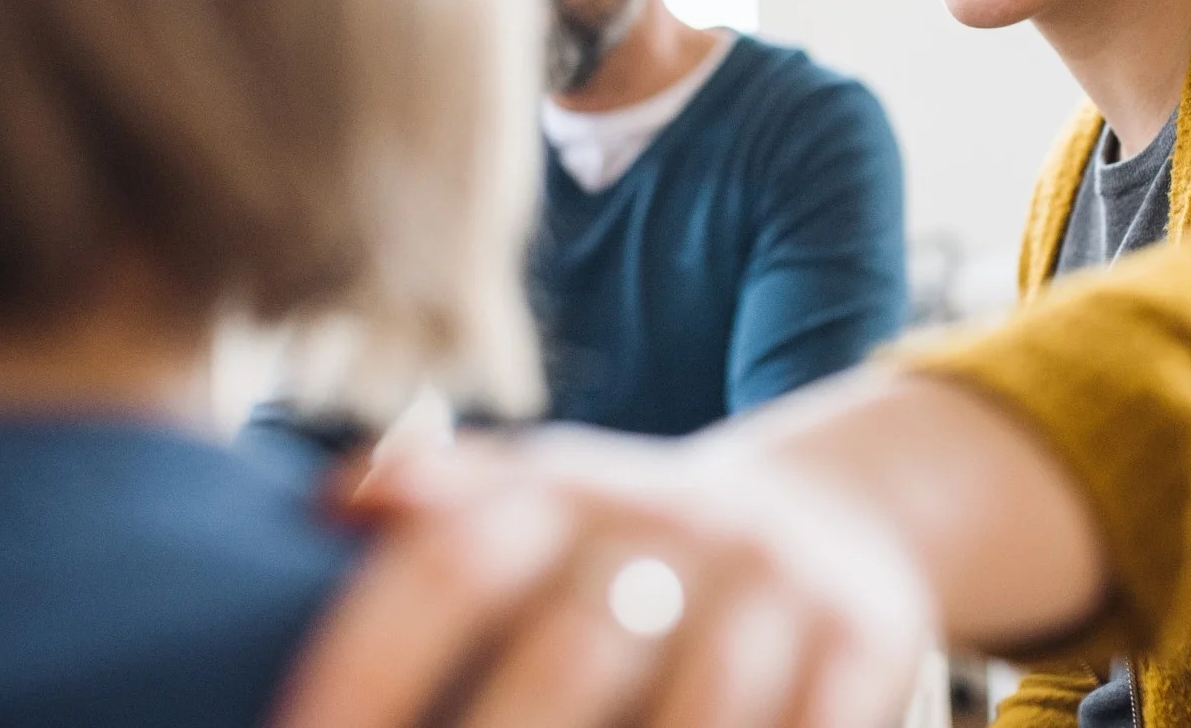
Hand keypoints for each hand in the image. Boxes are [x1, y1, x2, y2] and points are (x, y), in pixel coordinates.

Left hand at [274, 426, 935, 727]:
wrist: (831, 513)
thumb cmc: (628, 542)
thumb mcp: (541, 501)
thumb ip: (439, 505)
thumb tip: (322, 503)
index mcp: (562, 486)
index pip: (447, 566)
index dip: (367, 667)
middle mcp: (671, 521)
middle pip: (570, 656)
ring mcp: (775, 586)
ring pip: (696, 720)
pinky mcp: (868, 642)